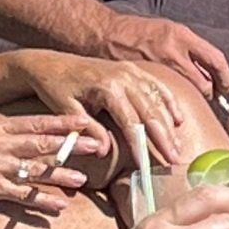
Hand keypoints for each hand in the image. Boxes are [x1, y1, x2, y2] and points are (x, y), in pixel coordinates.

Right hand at [0, 109, 100, 214]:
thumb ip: (10, 132)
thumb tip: (40, 133)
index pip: (38, 122)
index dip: (64, 121)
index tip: (88, 121)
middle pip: (42, 144)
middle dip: (72, 145)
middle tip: (97, 145)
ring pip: (35, 170)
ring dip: (60, 175)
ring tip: (83, 180)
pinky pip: (21, 196)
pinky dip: (41, 201)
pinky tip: (59, 206)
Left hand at [18, 50, 191, 170]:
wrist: (51, 63)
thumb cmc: (55, 88)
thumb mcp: (66, 110)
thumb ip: (87, 129)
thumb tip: (104, 151)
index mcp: (107, 87)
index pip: (131, 122)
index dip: (141, 145)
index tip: (148, 165)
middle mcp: (123, 77)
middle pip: (151, 111)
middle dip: (164, 138)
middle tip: (174, 160)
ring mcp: (130, 71)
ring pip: (158, 100)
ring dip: (170, 124)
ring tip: (177, 147)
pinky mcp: (132, 69)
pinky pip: (157, 86)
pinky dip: (169, 102)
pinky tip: (178, 120)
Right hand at [99, 12, 228, 106]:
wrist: (108, 34)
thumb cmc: (140, 33)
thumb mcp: (170, 31)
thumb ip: (189, 50)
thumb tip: (209, 72)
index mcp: (182, 36)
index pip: (216, 59)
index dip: (226, 77)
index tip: (225, 86)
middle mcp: (173, 51)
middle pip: (204, 83)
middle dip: (210, 94)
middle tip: (211, 97)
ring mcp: (159, 67)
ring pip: (189, 93)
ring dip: (195, 100)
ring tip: (191, 103)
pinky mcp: (145, 79)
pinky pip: (167, 98)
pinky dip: (173, 105)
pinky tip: (171, 109)